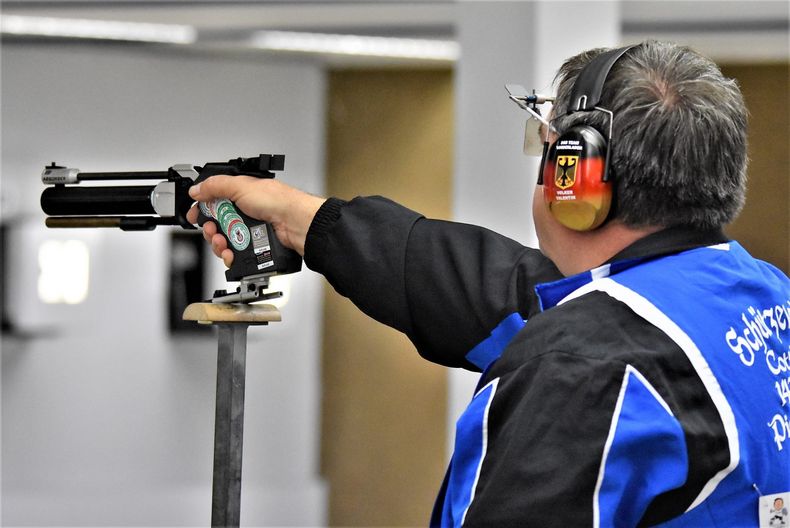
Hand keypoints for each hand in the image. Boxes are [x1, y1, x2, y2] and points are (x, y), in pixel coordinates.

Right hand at [186, 175, 325, 265]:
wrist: (297, 223)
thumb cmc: (278, 201)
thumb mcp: (241, 186)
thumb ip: (215, 186)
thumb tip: (196, 189)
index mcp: (242, 195)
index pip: (215, 203)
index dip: (202, 210)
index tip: (194, 216)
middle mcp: (246, 214)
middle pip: (217, 225)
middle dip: (210, 229)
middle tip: (212, 230)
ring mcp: (251, 232)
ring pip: (225, 242)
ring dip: (218, 244)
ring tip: (222, 243)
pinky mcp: (255, 248)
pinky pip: (236, 255)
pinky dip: (230, 255)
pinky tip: (231, 253)